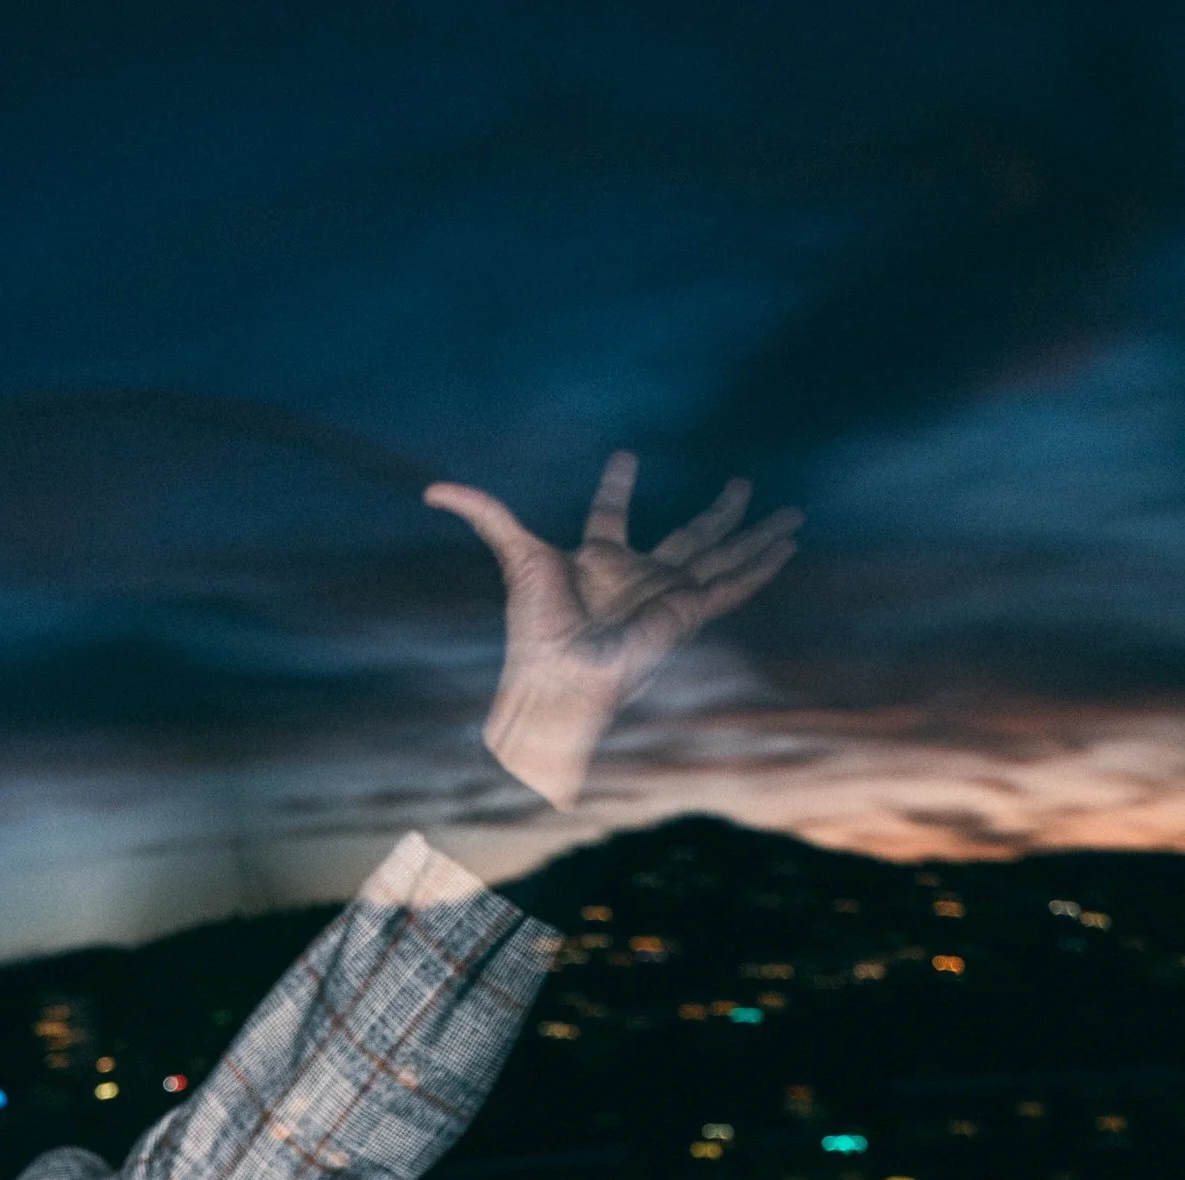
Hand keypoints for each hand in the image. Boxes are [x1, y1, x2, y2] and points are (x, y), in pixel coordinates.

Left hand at [424, 452, 800, 809]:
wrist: (558, 677)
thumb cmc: (534, 627)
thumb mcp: (513, 553)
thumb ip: (482, 513)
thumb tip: (432, 488)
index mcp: (598, 562)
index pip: (610, 517)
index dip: (616, 489)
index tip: (624, 460)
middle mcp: (639, 578)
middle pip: (691, 536)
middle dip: (720, 513)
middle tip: (743, 485)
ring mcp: (668, 595)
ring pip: (724, 556)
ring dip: (757, 536)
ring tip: (791, 514)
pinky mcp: (688, 612)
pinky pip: (734, 586)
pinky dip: (762, 568)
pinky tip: (788, 548)